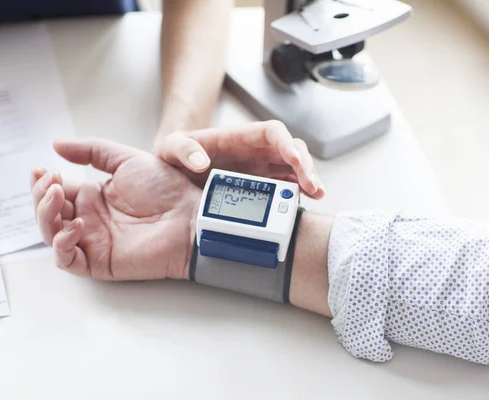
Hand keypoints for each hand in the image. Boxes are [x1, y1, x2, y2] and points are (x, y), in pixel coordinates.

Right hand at [31, 138, 200, 280]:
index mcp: (93, 197)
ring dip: (45, 216)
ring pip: (50, 235)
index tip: (42, 168)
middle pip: (47, 213)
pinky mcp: (99, 262)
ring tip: (56, 195)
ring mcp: (92, 241)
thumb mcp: (127, 160)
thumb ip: (93, 151)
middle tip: (50, 182)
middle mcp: (88, 219)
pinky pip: (67, 260)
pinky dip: (62, 244)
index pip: (54, 192)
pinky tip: (76, 224)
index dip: (43, 182)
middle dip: (40, 196)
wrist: (190, 216)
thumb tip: (55, 144)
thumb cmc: (167, 189)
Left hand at [155, 121, 324, 198]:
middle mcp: (256, 151)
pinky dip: (299, 193)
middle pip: (291, 149)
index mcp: (239, 137)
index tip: (293, 157)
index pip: (271, 132)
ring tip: (318, 194)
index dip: (285, 142)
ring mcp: (262, 168)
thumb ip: (182, 149)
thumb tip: (200, 162)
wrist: (171, 172)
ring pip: (295, 167)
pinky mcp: (262, 185)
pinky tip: (308, 202)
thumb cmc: (174, 155)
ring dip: (308, 179)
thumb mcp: (171, 147)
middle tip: (313, 185)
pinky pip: (287, 186)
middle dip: (305, 164)